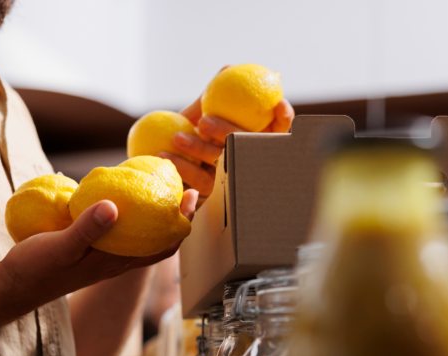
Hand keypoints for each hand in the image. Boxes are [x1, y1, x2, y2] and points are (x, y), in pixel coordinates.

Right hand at [0, 190, 198, 305]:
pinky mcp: (90, 251)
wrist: (15, 286)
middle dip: (175, 214)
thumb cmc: (38, 268)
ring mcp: (105, 257)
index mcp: (118, 261)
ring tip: (155, 187)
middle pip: (159, 239)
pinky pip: (119, 232)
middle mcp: (117, 261)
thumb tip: (116, 206)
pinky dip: (127, 215)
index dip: (182, 222)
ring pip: (140, 236)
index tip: (191, 195)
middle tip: (182, 185)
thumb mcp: (63, 246)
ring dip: (153, 215)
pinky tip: (117, 196)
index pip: (164, 245)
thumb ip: (88, 228)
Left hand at [161, 88, 294, 200]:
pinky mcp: (215, 196)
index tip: (280, 104)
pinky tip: (165, 154)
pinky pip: (201, 182)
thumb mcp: (199, 114)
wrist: (163, 164)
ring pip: (222, 163)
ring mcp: (236, 179)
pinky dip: (182, 166)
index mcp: (254, 140)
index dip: (284, 118)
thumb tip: (230, 67)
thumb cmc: (189, 134)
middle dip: (228, 132)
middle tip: (204, 121)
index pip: (279, 129)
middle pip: (248, 147)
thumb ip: (216, 94)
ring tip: (177, 137)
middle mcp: (250, 161)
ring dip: (198, 148)